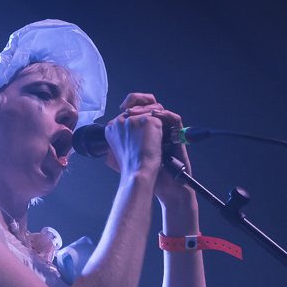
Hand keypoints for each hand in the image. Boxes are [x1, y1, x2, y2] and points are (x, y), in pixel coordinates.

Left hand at [105, 93, 194, 207]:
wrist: (160, 185)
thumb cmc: (145, 173)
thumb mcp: (123, 157)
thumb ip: (118, 142)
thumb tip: (108, 133)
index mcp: (139, 131)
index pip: (137, 107)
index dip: (130, 102)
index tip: (122, 107)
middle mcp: (153, 129)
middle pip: (149, 104)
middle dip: (139, 101)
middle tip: (130, 109)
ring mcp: (165, 131)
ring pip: (160, 109)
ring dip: (150, 108)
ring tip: (141, 114)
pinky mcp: (177, 136)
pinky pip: (174, 119)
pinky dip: (166, 115)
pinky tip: (156, 116)